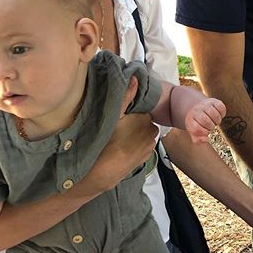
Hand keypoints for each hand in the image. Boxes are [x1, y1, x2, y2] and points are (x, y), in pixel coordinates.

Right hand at [81, 78, 157, 194]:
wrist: (100, 174)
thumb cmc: (104, 142)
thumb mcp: (111, 116)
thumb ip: (125, 97)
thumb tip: (136, 79)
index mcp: (145, 119)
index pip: (141, 109)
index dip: (129, 111)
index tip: (119, 115)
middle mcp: (152, 132)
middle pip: (143, 121)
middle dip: (133, 122)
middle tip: (116, 127)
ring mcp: (150, 147)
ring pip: (143, 134)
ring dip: (135, 134)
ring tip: (117, 139)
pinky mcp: (146, 158)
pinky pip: (142, 146)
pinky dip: (135, 146)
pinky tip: (122, 148)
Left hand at [185, 97, 225, 143]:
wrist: (195, 106)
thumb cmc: (196, 122)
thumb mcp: (193, 131)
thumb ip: (198, 139)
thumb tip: (205, 139)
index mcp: (190, 119)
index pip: (196, 128)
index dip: (203, 133)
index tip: (206, 133)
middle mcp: (196, 110)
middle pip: (206, 121)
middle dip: (210, 127)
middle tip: (210, 127)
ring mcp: (205, 105)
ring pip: (214, 115)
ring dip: (217, 121)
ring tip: (214, 121)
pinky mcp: (213, 101)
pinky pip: (221, 107)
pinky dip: (222, 113)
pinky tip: (219, 115)